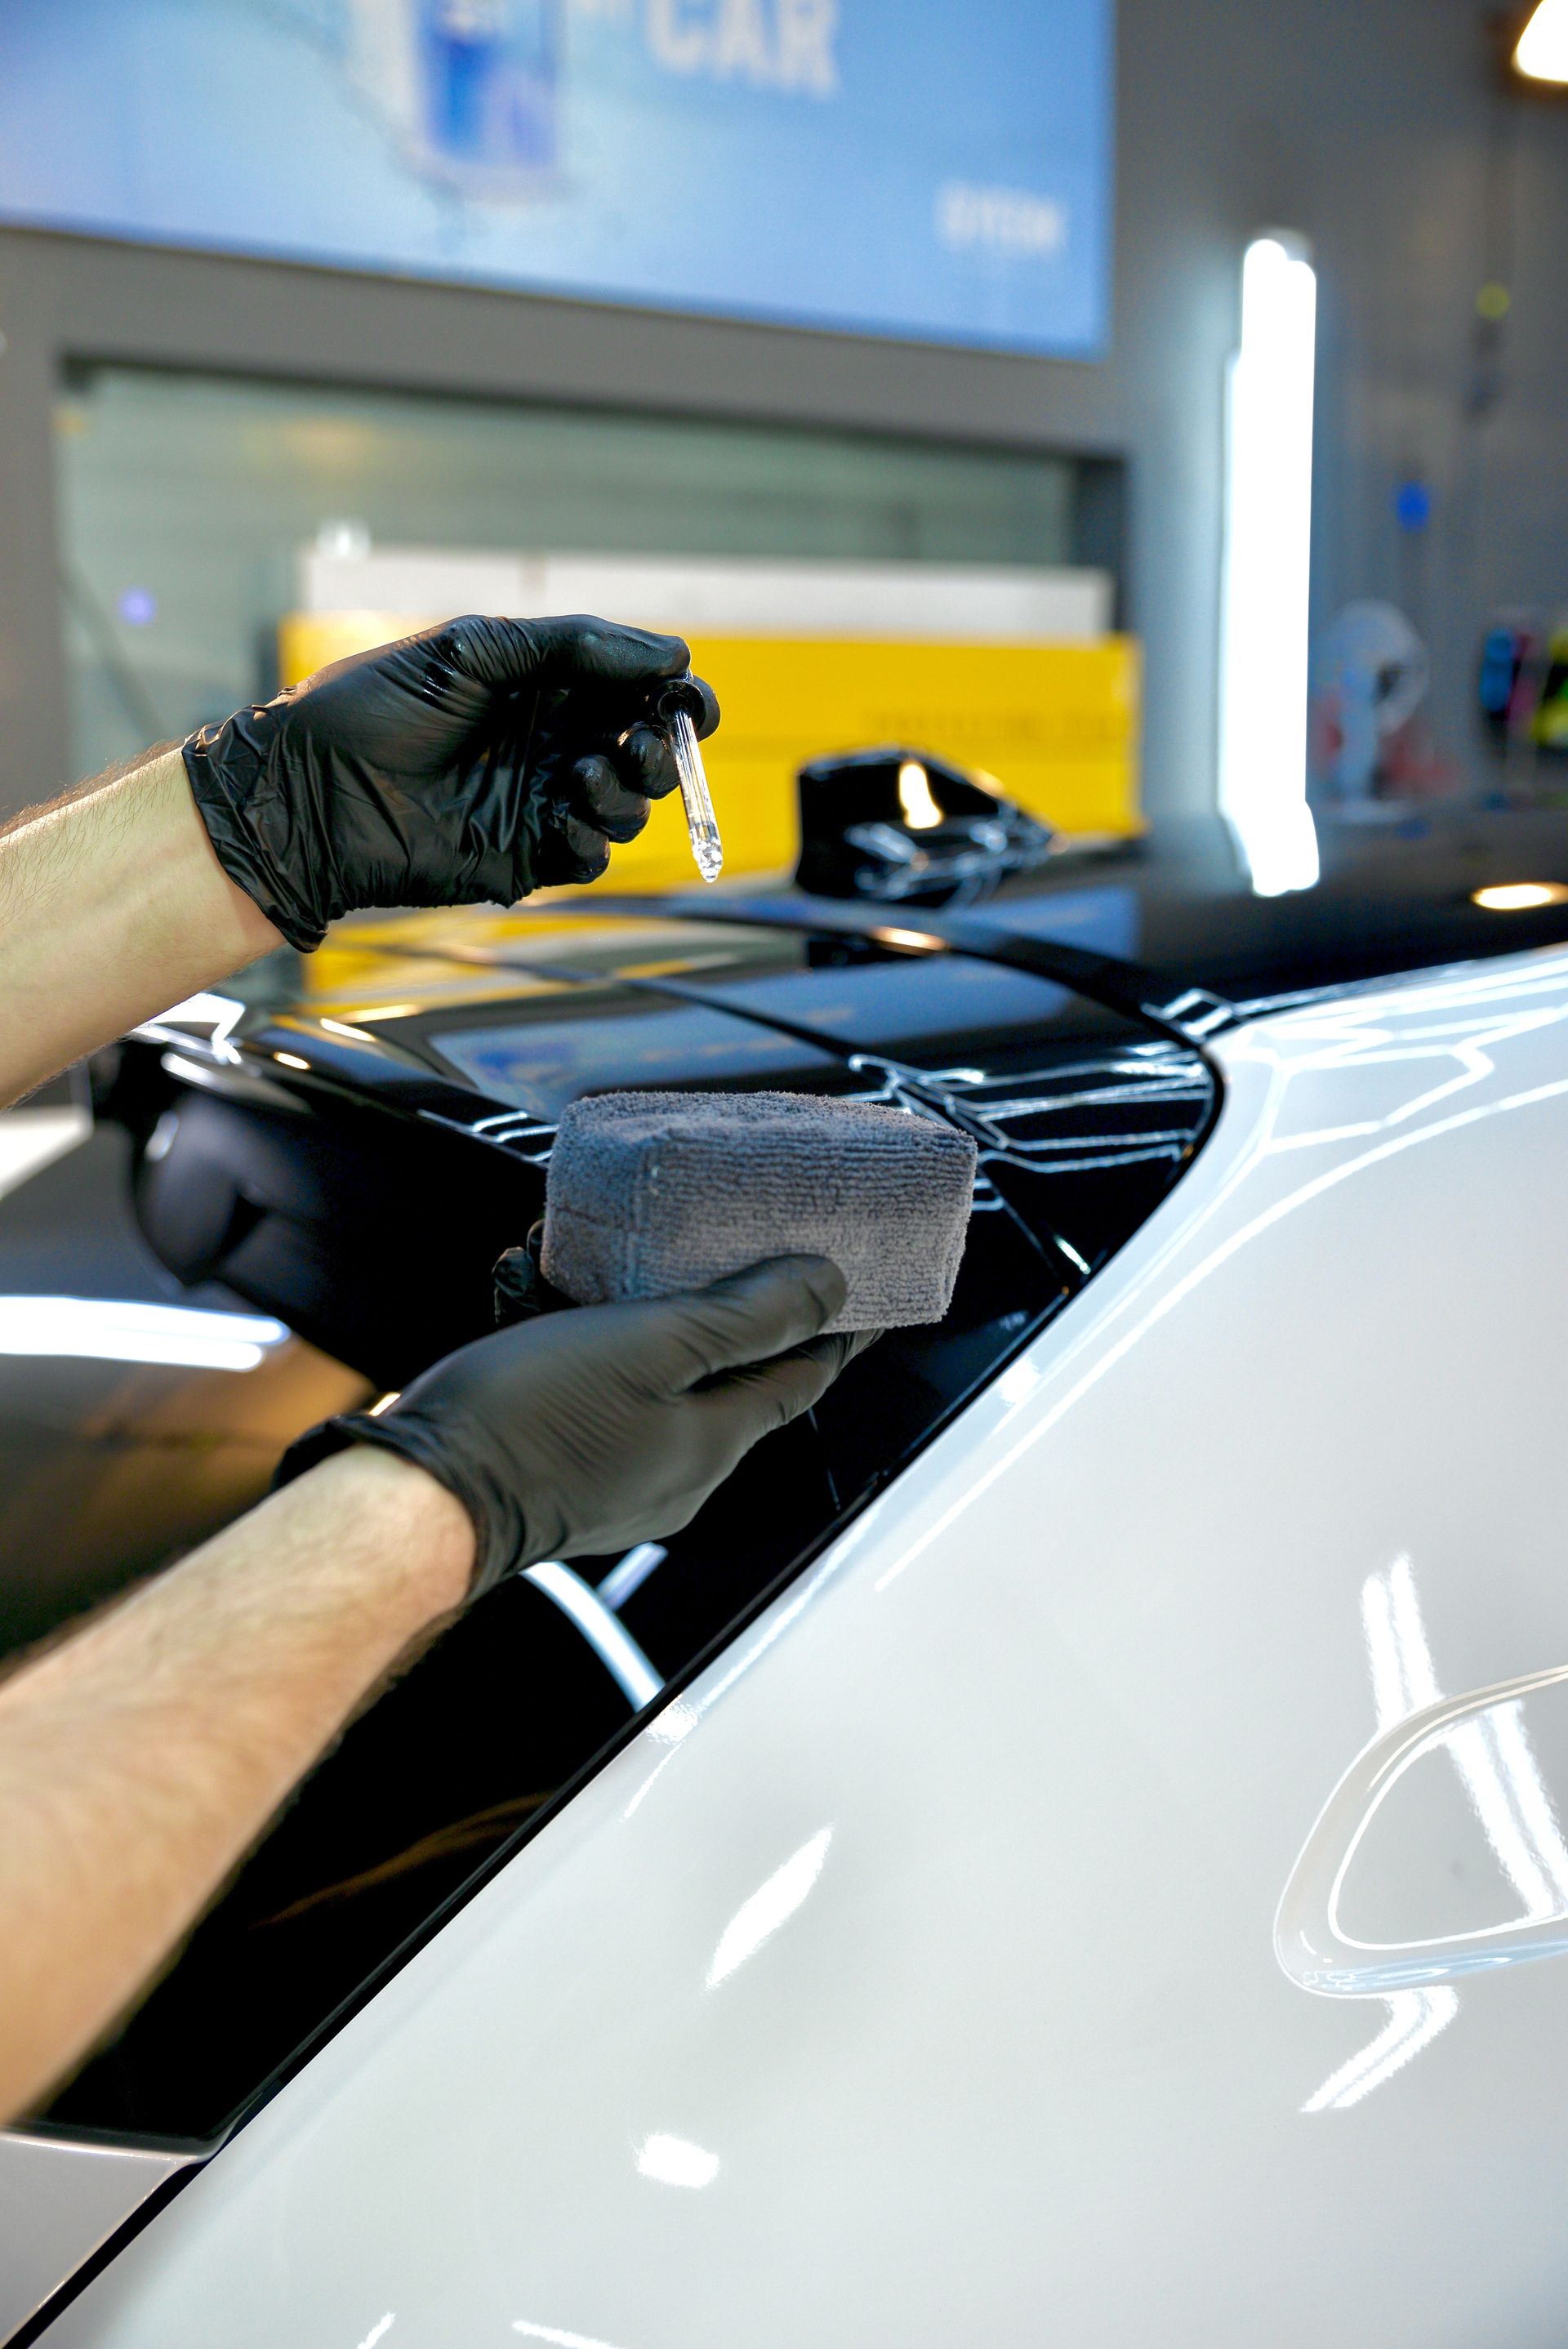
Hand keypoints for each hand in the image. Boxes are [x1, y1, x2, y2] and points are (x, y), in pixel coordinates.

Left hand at [182, 615, 719, 951]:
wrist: (313, 789)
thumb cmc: (375, 708)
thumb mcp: (474, 648)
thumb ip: (573, 645)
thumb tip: (671, 654)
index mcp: (546, 687)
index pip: (638, 691)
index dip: (677, 698)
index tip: (690, 700)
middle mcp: (553, 743)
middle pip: (648, 751)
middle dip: (660, 748)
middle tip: (637, 742)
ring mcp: (541, 801)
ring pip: (628, 807)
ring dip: (626, 791)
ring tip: (583, 773)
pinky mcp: (525, 855)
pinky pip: (590, 856)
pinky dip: (594, 840)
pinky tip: (567, 818)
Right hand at [277, 1258, 872, 1596]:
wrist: (419, 1495)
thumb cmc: (531, 1420)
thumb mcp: (654, 1344)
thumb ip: (746, 1316)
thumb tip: (829, 1287)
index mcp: (714, 1442)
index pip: (804, 1375)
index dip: (839, 1328)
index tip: (868, 1287)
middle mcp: (678, 1470)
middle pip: (734, 1375)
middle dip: (735, 1310)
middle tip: (738, 1248)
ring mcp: (619, 1476)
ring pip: (660, 1378)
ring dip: (647, 1316)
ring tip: (614, 1260)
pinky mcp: (564, 1469)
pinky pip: (602, 1392)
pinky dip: (589, 1340)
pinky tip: (548, 1297)